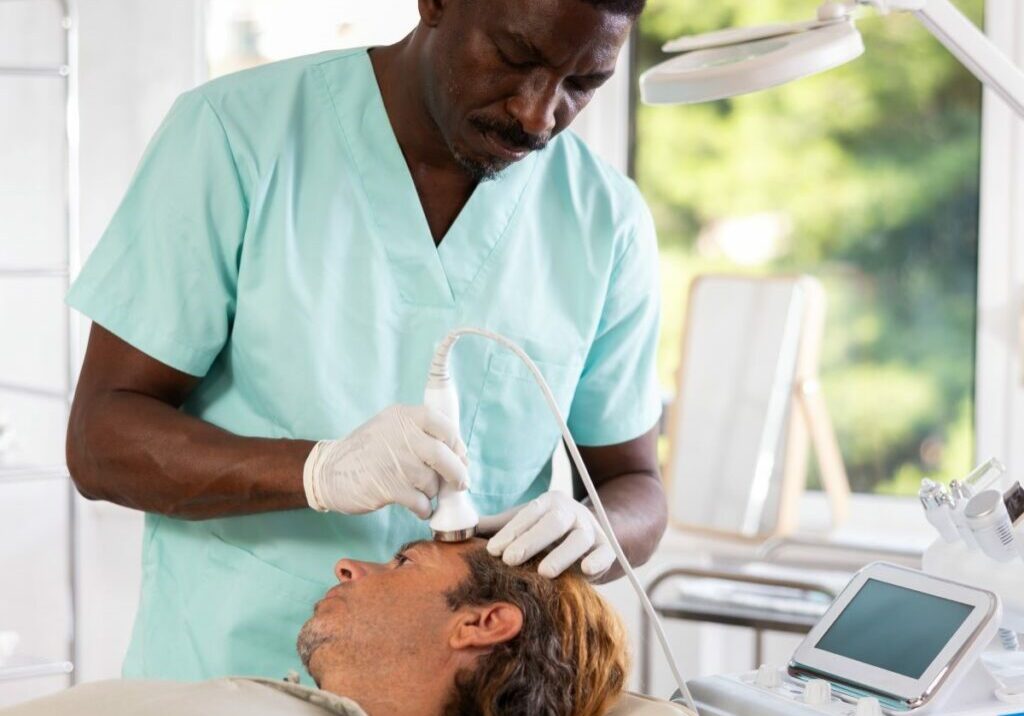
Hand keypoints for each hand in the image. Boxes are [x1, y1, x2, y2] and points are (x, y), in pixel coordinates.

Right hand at [303, 405, 467, 518]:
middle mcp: (400, 435)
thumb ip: (420, 434)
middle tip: (460, 483)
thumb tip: (459, 454)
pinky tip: (416, 506)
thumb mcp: (390, 428)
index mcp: (403, 416)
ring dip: (431, 492)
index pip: (444, 424)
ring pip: (432, 482)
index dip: (457, 443)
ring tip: (418, 491)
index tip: (460, 455)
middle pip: (444, 455)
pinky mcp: (388, 488)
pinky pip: (421, 502)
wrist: (328, 471)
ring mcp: (395, 461)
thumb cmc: (368, 452)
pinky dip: (423, 508)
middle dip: (457, 473)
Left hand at [478, 491, 614, 579]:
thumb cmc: (547, 533)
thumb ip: (497, 527)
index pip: (529, 514)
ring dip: (562, 554)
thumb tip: (460, 528)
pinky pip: (606, 552)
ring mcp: (591, 530)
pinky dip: (598, 560)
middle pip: (553, 522)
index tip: (492, 550)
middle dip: (531, 540)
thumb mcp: (524, 525)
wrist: (589, 540)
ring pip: (579, 538)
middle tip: (510, 560)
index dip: (511, 532)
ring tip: (544, 572)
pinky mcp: (606, 548)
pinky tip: (587, 571)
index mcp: (550, 503)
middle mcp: (572, 512)